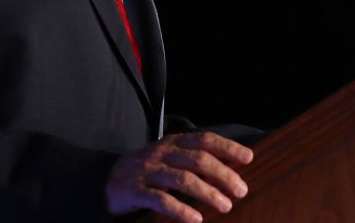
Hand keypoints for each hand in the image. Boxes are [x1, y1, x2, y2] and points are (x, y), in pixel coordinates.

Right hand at [105, 132, 252, 222]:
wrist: (106, 180)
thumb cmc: (147, 171)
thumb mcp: (168, 158)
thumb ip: (193, 160)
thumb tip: (230, 169)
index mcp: (172, 143)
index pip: (204, 139)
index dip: (227, 147)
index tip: (248, 158)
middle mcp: (161, 153)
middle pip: (198, 160)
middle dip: (223, 174)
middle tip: (241, 191)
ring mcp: (148, 172)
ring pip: (183, 179)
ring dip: (208, 192)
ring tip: (226, 205)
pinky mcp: (136, 191)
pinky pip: (161, 200)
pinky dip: (181, 210)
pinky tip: (196, 219)